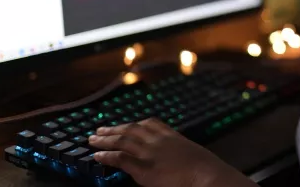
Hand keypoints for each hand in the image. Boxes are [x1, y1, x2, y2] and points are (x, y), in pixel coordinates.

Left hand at [88, 119, 252, 186]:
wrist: (207, 176)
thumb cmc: (206, 170)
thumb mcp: (193, 155)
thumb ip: (180, 153)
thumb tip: (176, 159)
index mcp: (172, 136)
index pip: (151, 123)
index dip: (135, 124)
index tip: (127, 124)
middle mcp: (159, 141)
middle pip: (132, 129)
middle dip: (114, 129)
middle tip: (100, 130)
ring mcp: (150, 153)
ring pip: (122, 141)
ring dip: (105, 139)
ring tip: (93, 140)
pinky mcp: (144, 168)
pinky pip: (121, 159)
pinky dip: (107, 156)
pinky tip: (97, 156)